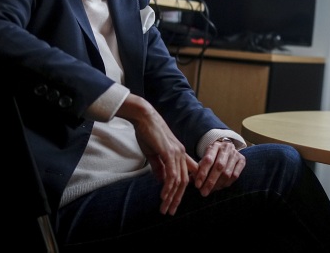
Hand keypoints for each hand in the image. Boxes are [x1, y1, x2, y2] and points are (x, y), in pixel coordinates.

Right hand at [117, 94, 197, 214]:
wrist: (144, 117)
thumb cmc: (148, 133)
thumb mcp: (154, 153)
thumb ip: (159, 167)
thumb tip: (161, 181)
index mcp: (179, 154)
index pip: (186, 175)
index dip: (182, 190)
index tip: (175, 203)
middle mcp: (181, 154)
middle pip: (184, 182)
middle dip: (177, 198)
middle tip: (170, 211)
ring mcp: (177, 153)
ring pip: (179, 180)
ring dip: (172, 197)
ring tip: (165, 208)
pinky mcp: (169, 152)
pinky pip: (172, 174)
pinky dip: (168, 187)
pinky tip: (163, 197)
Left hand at [194, 138, 245, 196]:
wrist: (227, 149)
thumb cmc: (212, 156)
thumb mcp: (204, 159)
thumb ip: (197, 169)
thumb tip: (189, 180)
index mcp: (214, 146)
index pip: (208, 160)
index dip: (202, 173)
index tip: (197, 185)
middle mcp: (226, 148)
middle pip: (219, 167)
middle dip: (210, 182)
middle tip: (203, 192)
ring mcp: (235, 154)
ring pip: (227, 173)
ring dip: (218, 185)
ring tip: (210, 191)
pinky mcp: (242, 160)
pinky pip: (235, 175)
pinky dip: (226, 183)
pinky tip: (219, 187)